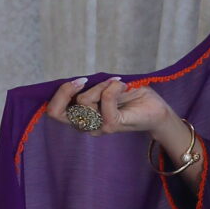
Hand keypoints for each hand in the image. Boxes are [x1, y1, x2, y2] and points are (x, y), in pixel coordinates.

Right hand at [46, 75, 172, 137]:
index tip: (78, 81)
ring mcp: (97, 127)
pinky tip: (122, 86)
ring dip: (99, 86)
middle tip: (84, 81)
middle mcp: (86, 125)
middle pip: (56, 113)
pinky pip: (105, 101)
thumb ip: (90, 87)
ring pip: (83, 101)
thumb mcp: (104, 87)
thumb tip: (79, 81)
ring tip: (116, 84)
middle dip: (65, 91)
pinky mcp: (112, 125)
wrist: (155, 109)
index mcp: (81, 116)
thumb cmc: (130, 96)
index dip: (59, 93)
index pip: (54, 112)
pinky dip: (112, 88)